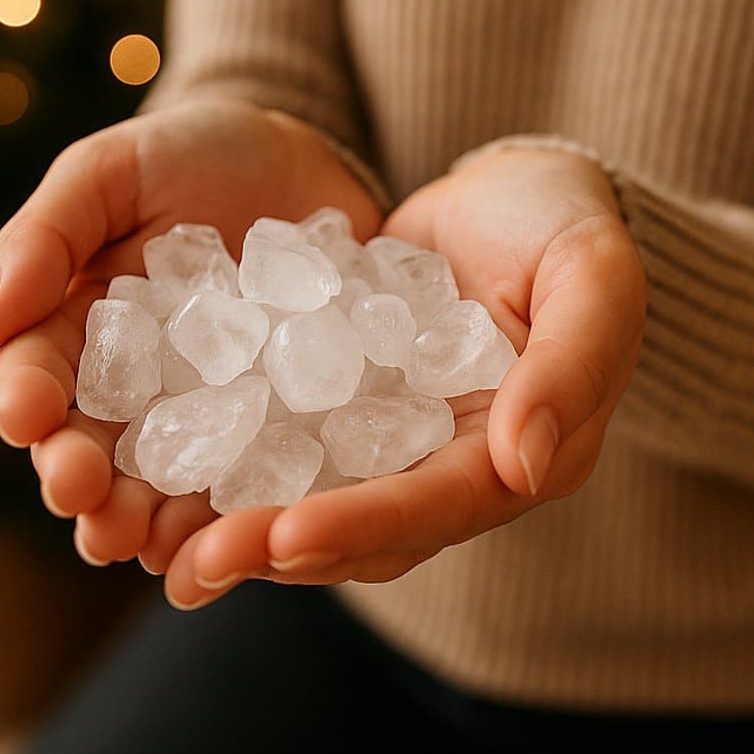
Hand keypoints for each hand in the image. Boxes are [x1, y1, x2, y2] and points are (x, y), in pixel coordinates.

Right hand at [0, 99, 383, 567]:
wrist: (303, 153)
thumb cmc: (190, 152)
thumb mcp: (110, 172)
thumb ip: (45, 237)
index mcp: (81, 327)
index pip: (39, 375)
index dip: (29, 401)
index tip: (28, 421)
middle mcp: (138, 383)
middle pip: (98, 447)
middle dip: (87, 487)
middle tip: (91, 513)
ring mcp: (211, 407)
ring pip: (170, 481)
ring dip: (155, 521)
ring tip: (152, 548)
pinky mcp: (283, 417)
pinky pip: (261, 471)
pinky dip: (247, 506)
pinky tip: (247, 531)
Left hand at [156, 145, 644, 609]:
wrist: (517, 192)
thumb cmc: (567, 224)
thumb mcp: (592, 278)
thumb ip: (570, 366)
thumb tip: (527, 467)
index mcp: (524, 454)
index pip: (441, 505)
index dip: (365, 525)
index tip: (286, 535)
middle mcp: (455, 462)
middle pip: (367, 524)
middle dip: (282, 545)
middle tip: (197, 561)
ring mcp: (397, 434)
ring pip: (319, 495)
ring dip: (247, 521)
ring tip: (162, 542)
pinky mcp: (349, 396)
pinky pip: (290, 434)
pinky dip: (235, 454)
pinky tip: (165, 460)